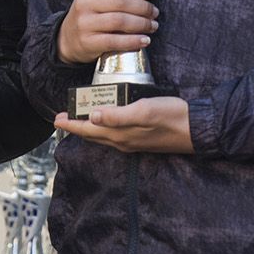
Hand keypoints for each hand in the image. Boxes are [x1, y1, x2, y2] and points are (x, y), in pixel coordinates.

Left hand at [54, 97, 193, 153]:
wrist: (196, 129)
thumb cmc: (171, 116)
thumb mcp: (143, 111)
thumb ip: (117, 116)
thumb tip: (93, 118)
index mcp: (120, 135)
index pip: (89, 131)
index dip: (71, 125)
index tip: (56, 119)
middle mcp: (124, 141)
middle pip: (93, 136)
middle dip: (77, 127)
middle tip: (62, 119)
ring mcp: (133, 142)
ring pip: (104, 137)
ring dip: (90, 129)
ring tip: (80, 120)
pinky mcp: (142, 139)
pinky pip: (115, 135)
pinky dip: (104, 129)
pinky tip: (107, 121)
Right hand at [56, 0, 164, 64]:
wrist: (68, 38)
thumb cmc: (94, 13)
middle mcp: (84, 2)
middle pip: (120, 2)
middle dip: (143, 8)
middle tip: (154, 13)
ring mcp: (84, 23)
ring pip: (119, 21)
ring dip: (141, 24)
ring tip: (152, 26)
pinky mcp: (87, 42)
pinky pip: (114, 41)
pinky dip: (133, 41)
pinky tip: (144, 40)